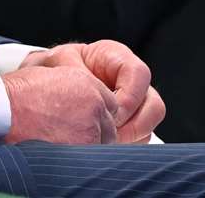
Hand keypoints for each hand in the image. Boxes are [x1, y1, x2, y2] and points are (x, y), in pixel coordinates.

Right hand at [1, 63, 117, 144]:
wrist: (1, 110)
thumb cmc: (16, 94)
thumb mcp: (47, 76)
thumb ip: (69, 87)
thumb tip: (72, 100)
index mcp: (86, 83)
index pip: (108, 103)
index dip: (95, 113)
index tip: (83, 120)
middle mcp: (94, 104)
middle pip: (108, 125)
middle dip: (94, 130)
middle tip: (72, 135)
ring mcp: (90, 128)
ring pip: (101, 142)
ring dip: (87, 144)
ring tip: (63, 144)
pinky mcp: (82, 147)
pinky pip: (90, 155)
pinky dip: (79, 156)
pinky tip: (61, 153)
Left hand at [27, 41, 164, 143]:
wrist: (51, 84)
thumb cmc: (59, 67)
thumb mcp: (62, 61)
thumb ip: (76, 71)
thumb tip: (93, 92)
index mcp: (119, 58)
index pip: (139, 74)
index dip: (128, 96)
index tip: (110, 113)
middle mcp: (134, 82)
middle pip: (154, 106)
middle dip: (134, 125)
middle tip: (110, 135)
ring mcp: (136, 104)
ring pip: (149, 126)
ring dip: (130, 138)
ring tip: (105, 142)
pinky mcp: (132, 124)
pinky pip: (140, 139)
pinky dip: (125, 145)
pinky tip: (104, 146)